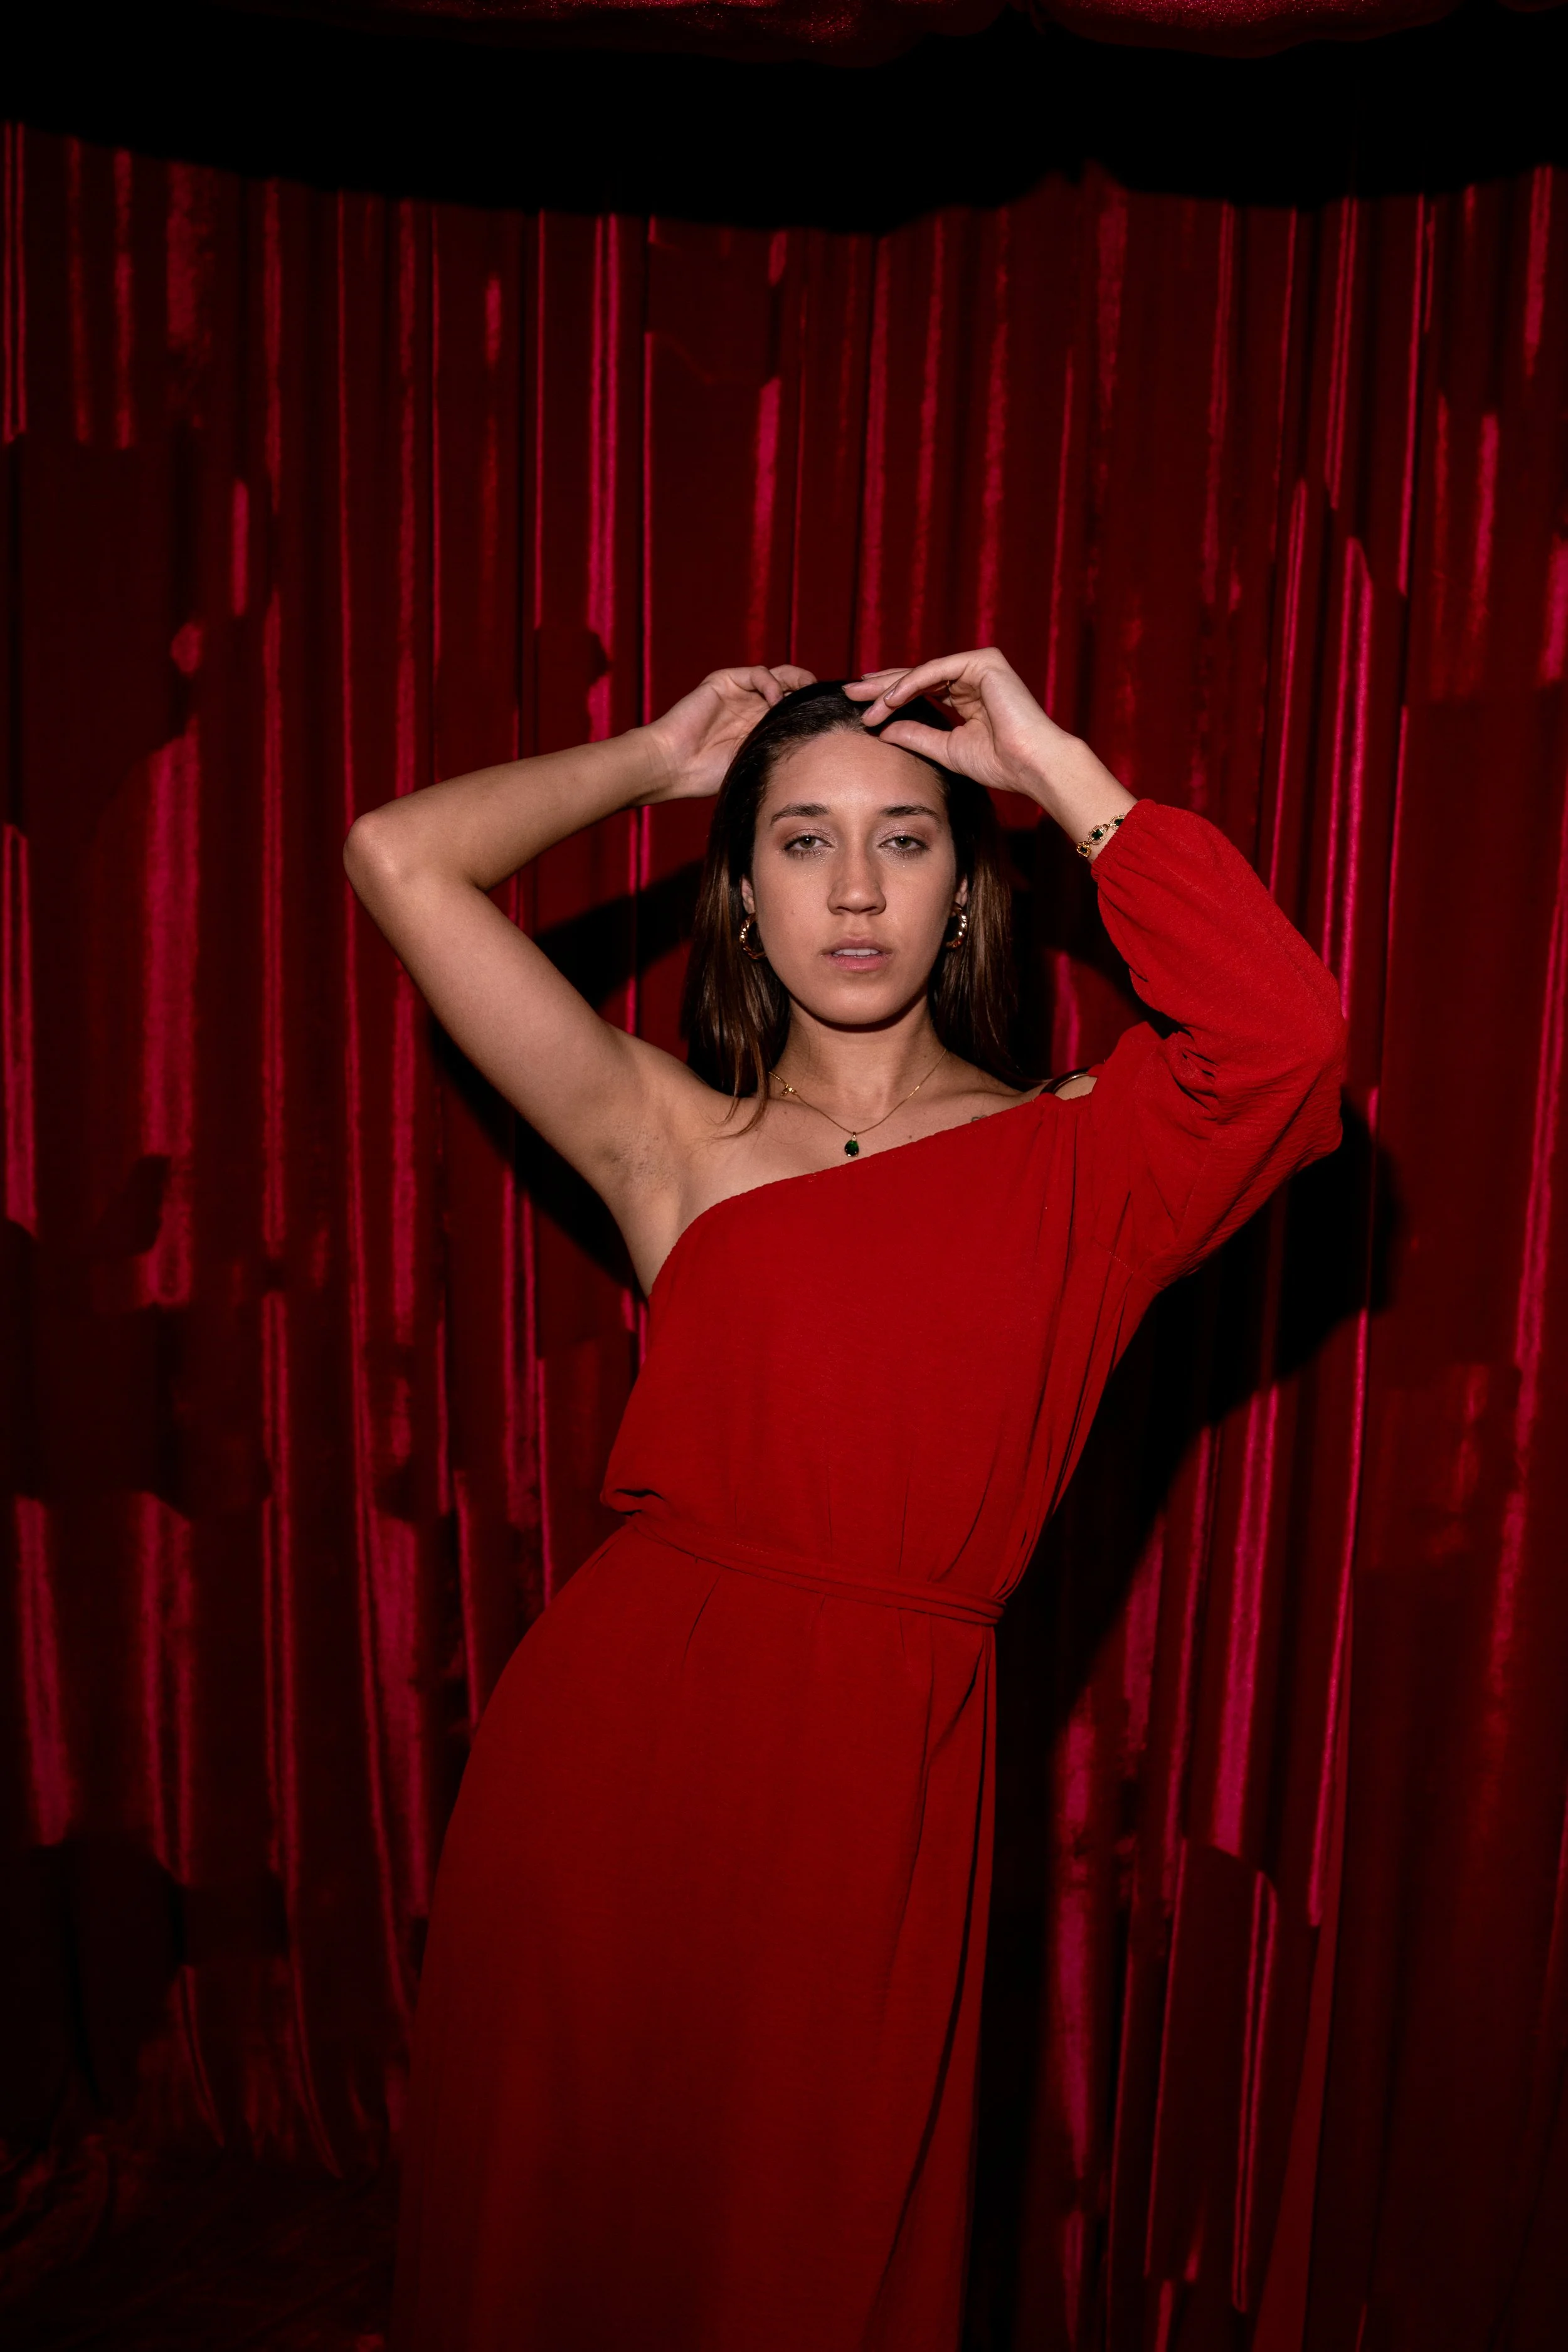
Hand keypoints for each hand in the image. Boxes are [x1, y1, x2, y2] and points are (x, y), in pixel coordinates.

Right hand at [642, 665, 815, 801]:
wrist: (673, 765)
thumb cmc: (708, 775)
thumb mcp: (756, 764)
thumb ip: (780, 751)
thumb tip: (821, 757)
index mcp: (760, 726)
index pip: (794, 710)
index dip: (813, 710)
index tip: (835, 717)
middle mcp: (752, 707)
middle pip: (792, 689)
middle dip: (811, 693)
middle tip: (828, 701)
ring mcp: (739, 693)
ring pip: (779, 676)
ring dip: (797, 682)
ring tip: (808, 695)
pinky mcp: (725, 682)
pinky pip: (757, 674)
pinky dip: (771, 683)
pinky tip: (776, 701)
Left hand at [844, 648, 1081, 803]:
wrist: (1032, 766)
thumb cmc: (1000, 764)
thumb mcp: (946, 749)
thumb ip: (916, 735)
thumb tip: (883, 729)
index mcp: (967, 695)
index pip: (920, 690)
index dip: (889, 698)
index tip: (861, 710)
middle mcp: (973, 676)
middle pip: (916, 677)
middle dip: (881, 685)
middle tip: (850, 693)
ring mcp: (979, 666)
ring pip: (922, 672)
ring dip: (890, 688)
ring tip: (864, 703)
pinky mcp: (984, 662)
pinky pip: (936, 671)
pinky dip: (910, 684)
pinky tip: (888, 699)